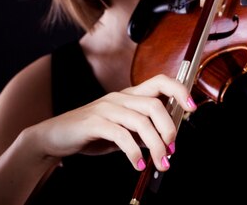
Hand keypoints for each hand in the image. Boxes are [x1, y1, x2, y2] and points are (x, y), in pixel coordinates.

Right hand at [29, 74, 196, 170]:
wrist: (54, 136)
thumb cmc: (92, 132)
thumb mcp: (123, 130)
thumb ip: (143, 131)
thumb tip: (166, 141)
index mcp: (130, 95)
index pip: (161, 81)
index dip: (180, 91)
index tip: (192, 107)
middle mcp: (121, 97)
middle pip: (155, 104)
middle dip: (168, 128)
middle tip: (172, 149)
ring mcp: (107, 108)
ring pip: (141, 121)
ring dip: (155, 145)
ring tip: (159, 162)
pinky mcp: (94, 122)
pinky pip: (121, 135)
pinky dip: (133, 152)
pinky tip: (137, 164)